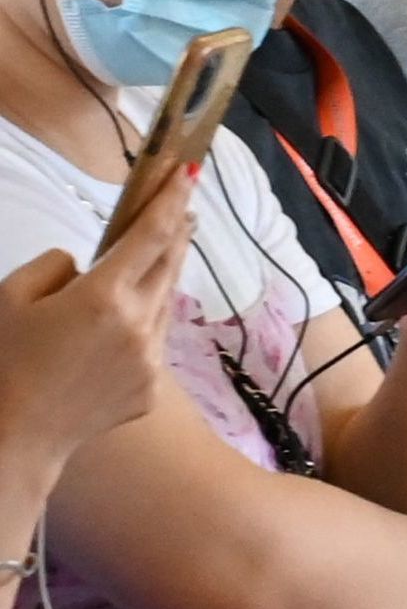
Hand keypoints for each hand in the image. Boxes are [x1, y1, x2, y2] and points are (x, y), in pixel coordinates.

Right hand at [0, 180, 188, 481]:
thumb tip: (84, 266)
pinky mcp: (152, 388)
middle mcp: (139, 324)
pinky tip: (128, 319)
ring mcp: (151, 360)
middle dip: (177, 230)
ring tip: (162, 250)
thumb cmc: (5, 360)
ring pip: (164, 305)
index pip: (149, 236)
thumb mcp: (11, 297)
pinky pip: (153, 343)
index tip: (187, 173)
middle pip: (169, 266)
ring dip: (162, 277)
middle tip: (185, 201)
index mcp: (103, 297)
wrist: (15, 435)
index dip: (170, 200)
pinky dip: (145, 323)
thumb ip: (54, 267)